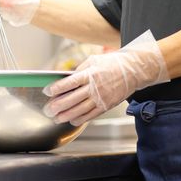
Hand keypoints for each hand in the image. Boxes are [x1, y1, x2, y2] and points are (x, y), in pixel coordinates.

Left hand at [42, 30, 169, 125]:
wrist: (133, 70)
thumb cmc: (113, 63)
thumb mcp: (94, 60)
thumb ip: (80, 70)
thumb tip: (66, 79)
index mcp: (90, 73)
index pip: (69, 83)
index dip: (56, 88)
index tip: (47, 92)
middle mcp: (94, 87)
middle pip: (72, 99)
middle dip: (57, 106)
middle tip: (48, 109)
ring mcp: (101, 98)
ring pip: (79, 110)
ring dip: (65, 115)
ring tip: (56, 118)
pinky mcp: (106, 105)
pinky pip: (91, 115)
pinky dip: (80, 119)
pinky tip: (72, 120)